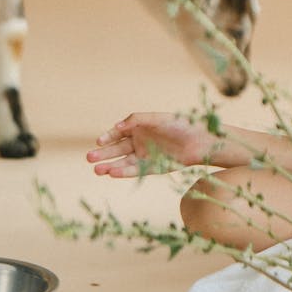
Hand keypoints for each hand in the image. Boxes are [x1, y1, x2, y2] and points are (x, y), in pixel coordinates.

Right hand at [86, 112, 210, 177]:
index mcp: (139, 128)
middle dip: (103, 154)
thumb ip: (137, 119)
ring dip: (110, 166)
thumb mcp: (157, 118)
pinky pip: (136, 171)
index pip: (118, 133)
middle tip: (89, 158)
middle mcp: (140, 142)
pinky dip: (124, 172)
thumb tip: (117, 125)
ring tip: (97, 170)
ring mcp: (146, 156)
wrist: (202, 140)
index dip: (107, 137)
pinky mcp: (153, 168)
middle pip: (117, 149)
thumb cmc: (181, 124)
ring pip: (123, 162)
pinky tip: (113, 173)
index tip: (98, 141)